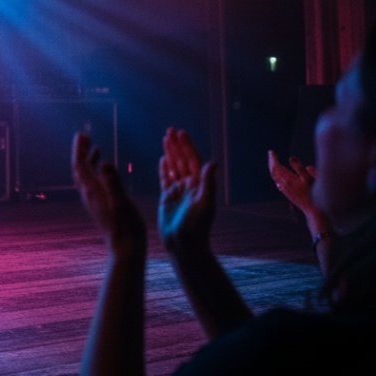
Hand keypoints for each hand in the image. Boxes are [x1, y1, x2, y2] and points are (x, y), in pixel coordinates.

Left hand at [73, 132, 145, 255]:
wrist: (126, 249)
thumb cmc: (126, 226)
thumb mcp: (121, 201)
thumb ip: (112, 181)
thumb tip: (104, 162)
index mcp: (93, 191)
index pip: (80, 166)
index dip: (79, 149)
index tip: (81, 135)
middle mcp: (90, 195)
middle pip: (80, 170)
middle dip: (81, 152)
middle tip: (85, 137)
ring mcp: (95, 202)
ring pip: (86, 177)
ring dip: (88, 161)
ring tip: (95, 149)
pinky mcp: (101, 207)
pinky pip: (94, 184)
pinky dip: (97, 172)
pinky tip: (107, 172)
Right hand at [157, 128, 217, 253]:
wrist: (184, 244)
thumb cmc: (196, 227)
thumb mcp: (204, 204)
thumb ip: (208, 183)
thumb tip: (212, 163)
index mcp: (198, 185)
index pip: (192, 160)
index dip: (187, 146)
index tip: (181, 133)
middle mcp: (189, 186)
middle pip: (182, 160)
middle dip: (176, 145)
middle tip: (170, 130)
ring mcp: (178, 191)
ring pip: (173, 167)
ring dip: (170, 153)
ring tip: (165, 139)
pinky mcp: (167, 198)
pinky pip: (165, 179)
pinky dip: (164, 168)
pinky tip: (162, 159)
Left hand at [268, 151, 316, 215]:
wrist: (312, 209)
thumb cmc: (313, 193)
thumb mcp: (308, 178)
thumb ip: (299, 167)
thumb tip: (291, 158)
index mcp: (287, 180)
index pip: (276, 167)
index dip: (273, 159)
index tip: (271, 152)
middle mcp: (284, 185)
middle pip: (273, 172)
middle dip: (272, 162)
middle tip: (271, 154)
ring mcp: (285, 190)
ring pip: (275, 177)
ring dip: (273, 169)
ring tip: (274, 162)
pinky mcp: (287, 193)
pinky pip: (278, 182)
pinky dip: (276, 175)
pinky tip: (279, 175)